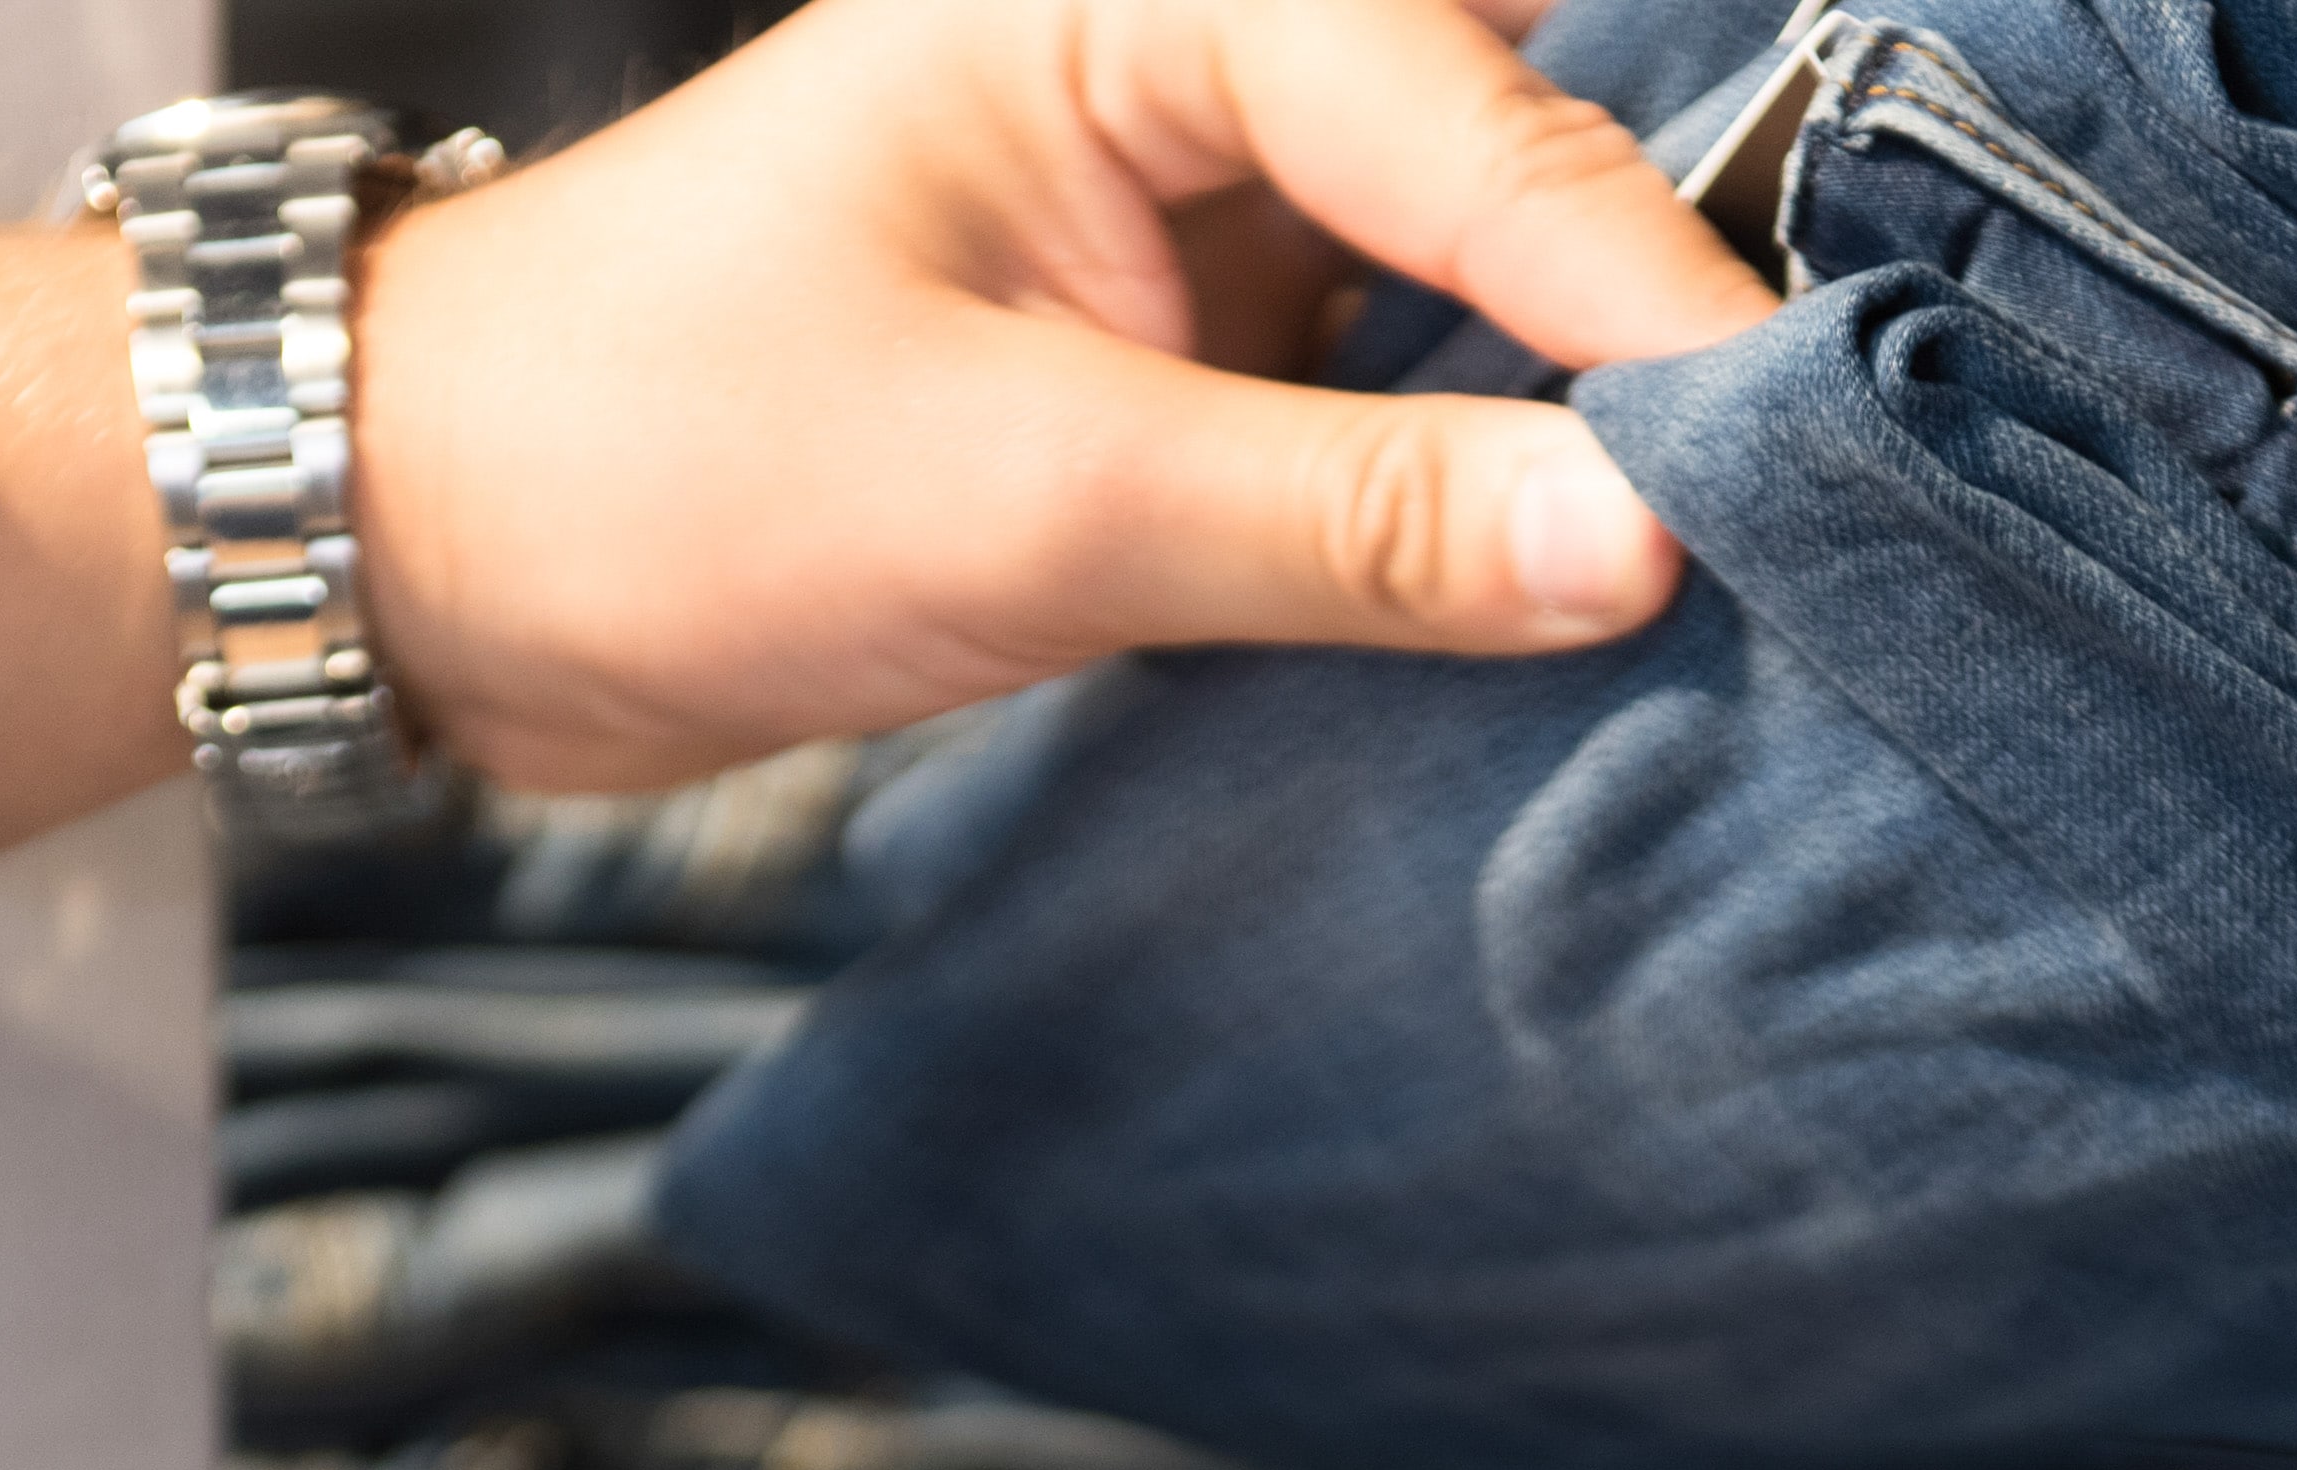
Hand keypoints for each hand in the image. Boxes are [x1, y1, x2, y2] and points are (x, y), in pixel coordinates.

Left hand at [354, 0, 1784, 789]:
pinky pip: (1424, 401)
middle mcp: (1202, 58)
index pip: (1476, 111)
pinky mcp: (1208, 357)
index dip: (1638, 286)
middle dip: (1679, 291)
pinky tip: (1624, 584)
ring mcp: (1216, 210)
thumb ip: (1342, 526)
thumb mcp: (1017, 502)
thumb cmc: (653, 457)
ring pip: (1505, 275)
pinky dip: (1520, 489)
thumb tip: (1638, 540)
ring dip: (1616, 402)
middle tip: (1856, 457)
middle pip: (1539, 130)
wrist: (439, 548)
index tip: (1782, 452)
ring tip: (1789, 535)